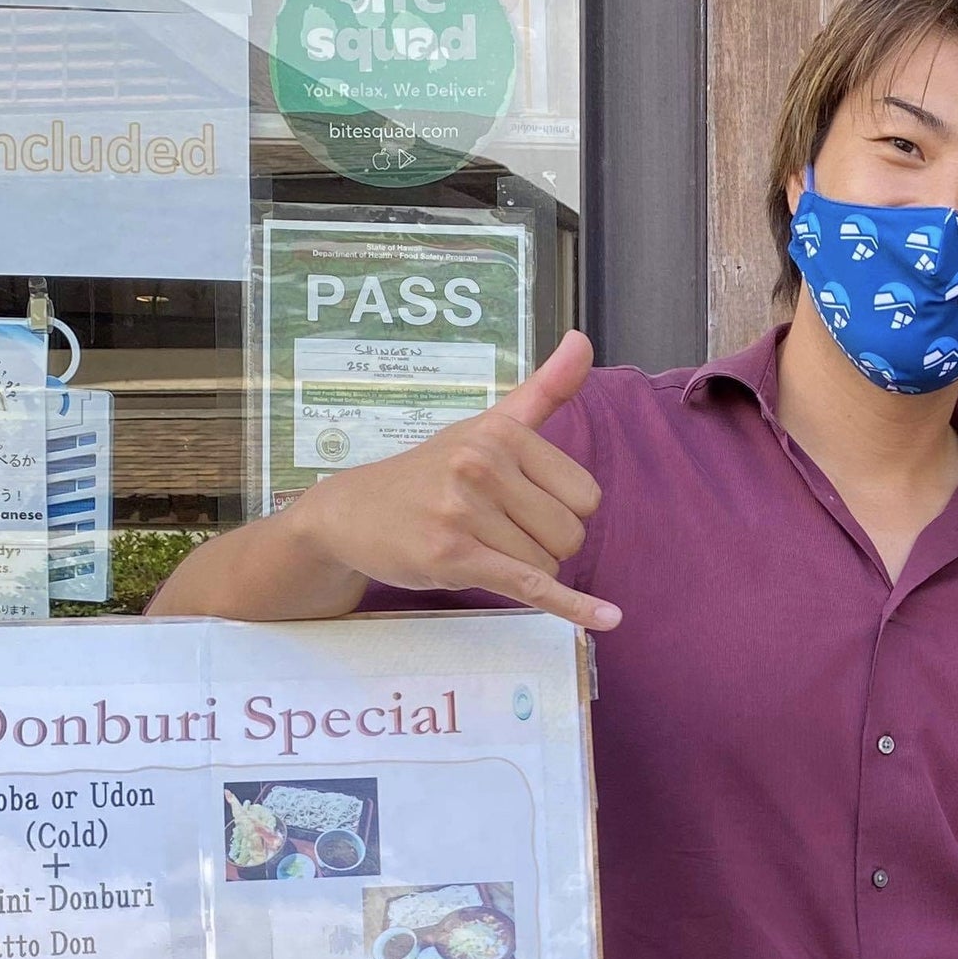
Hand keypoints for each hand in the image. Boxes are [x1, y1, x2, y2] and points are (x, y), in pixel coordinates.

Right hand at [292, 332, 619, 630]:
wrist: (350, 514)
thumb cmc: (429, 472)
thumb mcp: (486, 425)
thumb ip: (542, 391)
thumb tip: (584, 339)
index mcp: (501, 433)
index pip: (585, 495)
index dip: (561, 512)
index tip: (521, 505)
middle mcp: (482, 465)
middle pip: (570, 533)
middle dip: (543, 545)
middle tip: (495, 532)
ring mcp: (464, 511)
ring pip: (546, 564)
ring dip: (520, 570)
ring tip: (477, 548)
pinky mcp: (451, 556)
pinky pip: (529, 586)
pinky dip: (572, 606)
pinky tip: (607, 619)